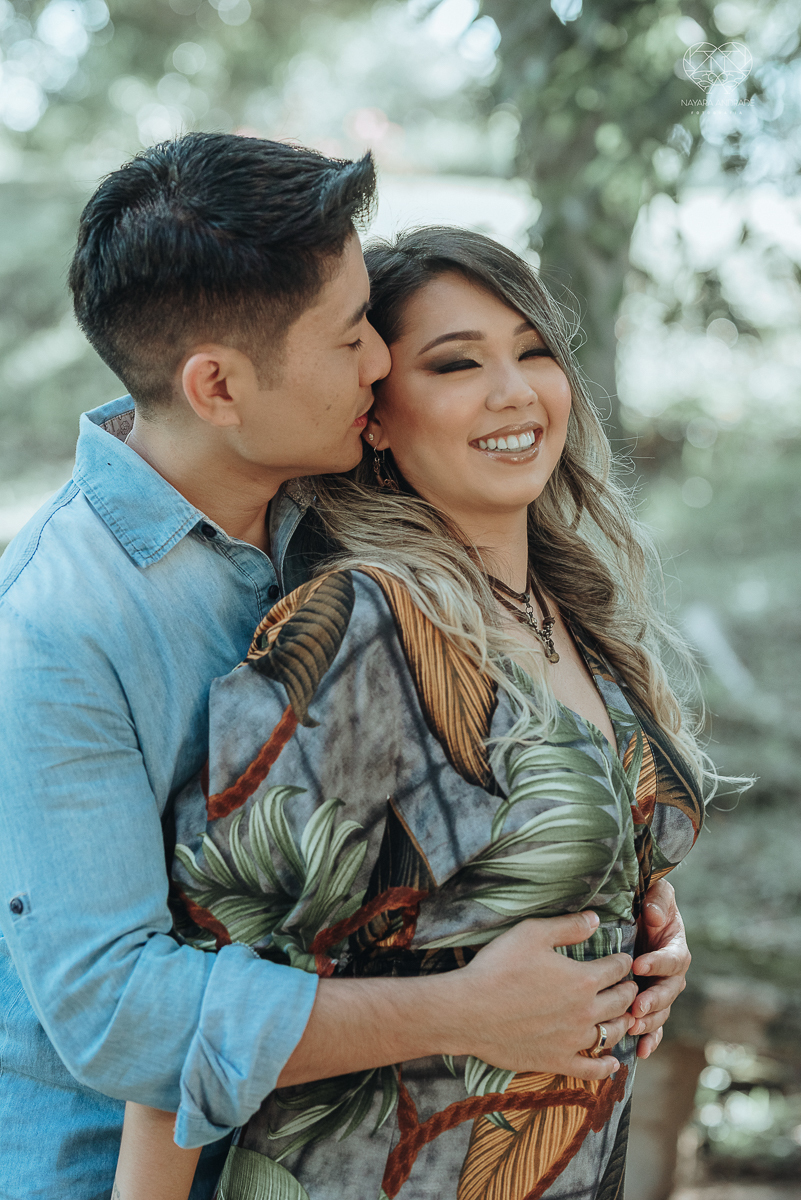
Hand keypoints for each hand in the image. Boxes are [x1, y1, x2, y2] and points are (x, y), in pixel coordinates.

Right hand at [452, 911, 636, 1080]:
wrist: (469, 1011)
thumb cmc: (498, 967)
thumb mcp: (532, 933)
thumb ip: (568, 926)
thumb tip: (596, 919)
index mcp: (584, 979)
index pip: (617, 969)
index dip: (623, 961)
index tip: (622, 960)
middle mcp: (586, 1012)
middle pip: (622, 1001)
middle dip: (628, 991)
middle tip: (627, 986)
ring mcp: (573, 1040)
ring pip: (612, 1034)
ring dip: (622, 1023)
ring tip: (622, 1017)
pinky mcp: (558, 1061)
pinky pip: (592, 1070)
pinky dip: (606, 1067)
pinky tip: (611, 1063)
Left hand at [630, 879, 690, 1058]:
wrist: (638, 918)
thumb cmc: (648, 902)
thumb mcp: (657, 894)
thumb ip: (659, 901)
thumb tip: (654, 916)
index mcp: (676, 948)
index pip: (673, 959)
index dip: (658, 963)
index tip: (638, 964)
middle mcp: (672, 974)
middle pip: (669, 992)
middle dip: (654, 1001)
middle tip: (636, 1006)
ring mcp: (661, 991)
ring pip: (662, 1012)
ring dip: (649, 1023)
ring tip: (633, 1028)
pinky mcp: (650, 1004)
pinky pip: (655, 1027)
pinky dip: (650, 1040)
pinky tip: (640, 1051)